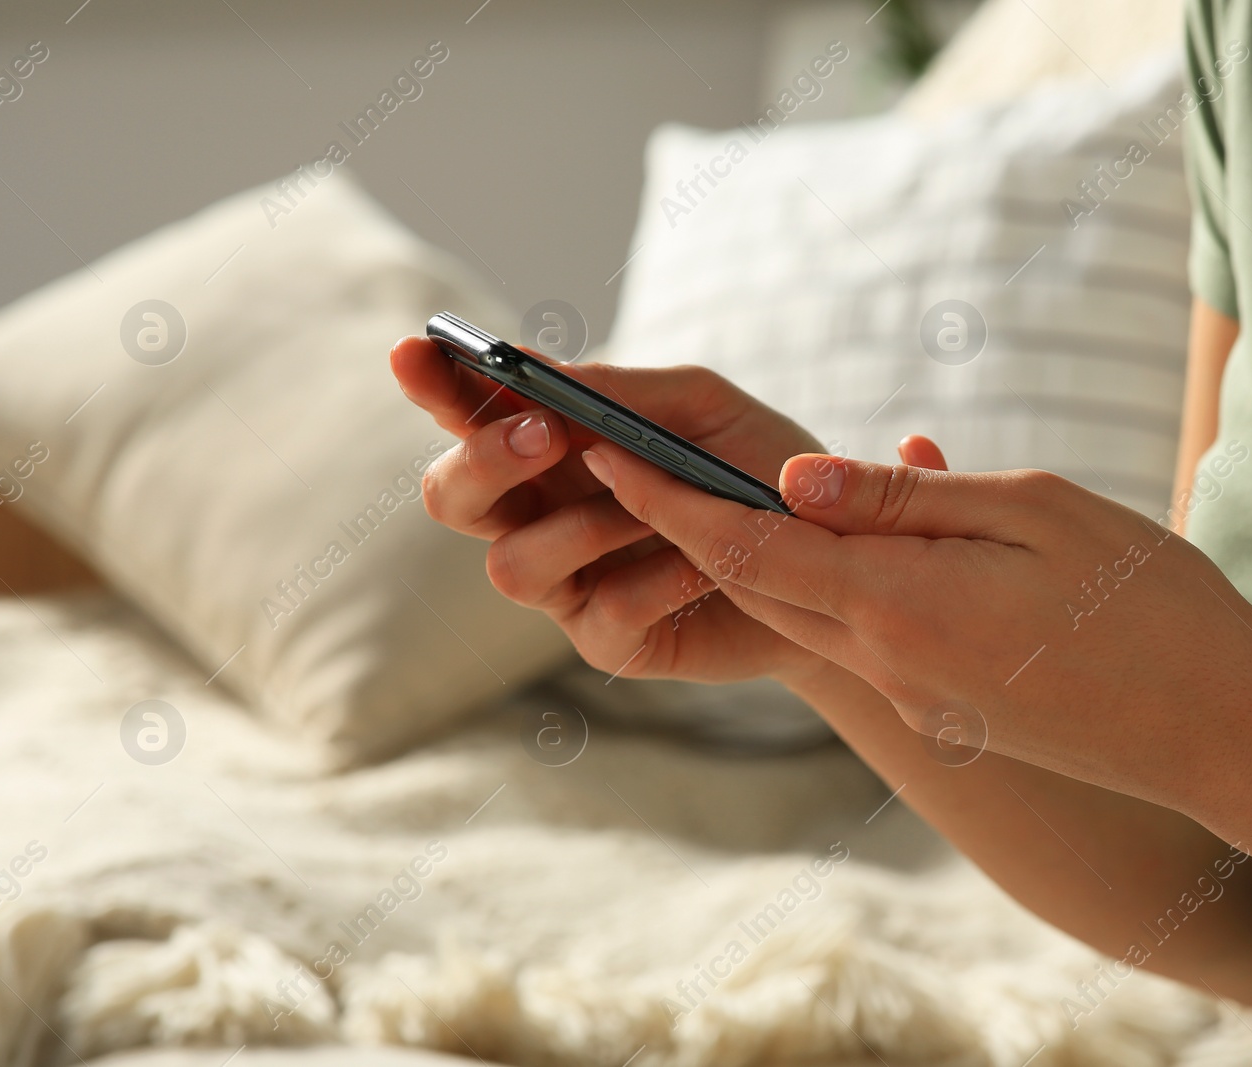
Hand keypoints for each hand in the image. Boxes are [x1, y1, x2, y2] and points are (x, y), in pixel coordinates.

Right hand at [390, 335, 946, 687]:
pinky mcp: (610, 642)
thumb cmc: (763, 475)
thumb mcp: (704, 411)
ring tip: (661, 507)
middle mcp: (541, 517)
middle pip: (454, 498)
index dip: (434, 386)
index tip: (414, 353)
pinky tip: (705, 562)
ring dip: (586, 525)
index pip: (469, 415)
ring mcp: (569, 586)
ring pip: (511, 565)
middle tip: (548, 432)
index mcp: (551, 450)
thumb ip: (623, 393)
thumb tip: (540, 374)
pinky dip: (658, 575)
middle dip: (487, 461)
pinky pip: (600, 611)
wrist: (837, 565)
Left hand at [583, 441, 1251, 813]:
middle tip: (624, 458)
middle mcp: (885, 660)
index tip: (600, 445)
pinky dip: (814, 587)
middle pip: (750, 585)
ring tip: (701, 493)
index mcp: (897, 604)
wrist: (1220, 732)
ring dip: (739, 559)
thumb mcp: (1033, 513)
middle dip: (677, 524)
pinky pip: (853, 637)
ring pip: (796, 614)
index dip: (662, 496)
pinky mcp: (940, 709)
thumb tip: (790, 478)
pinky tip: (831, 544)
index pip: (741, 546)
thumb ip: (903, 500)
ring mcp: (911, 694)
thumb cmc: (1146, 602)